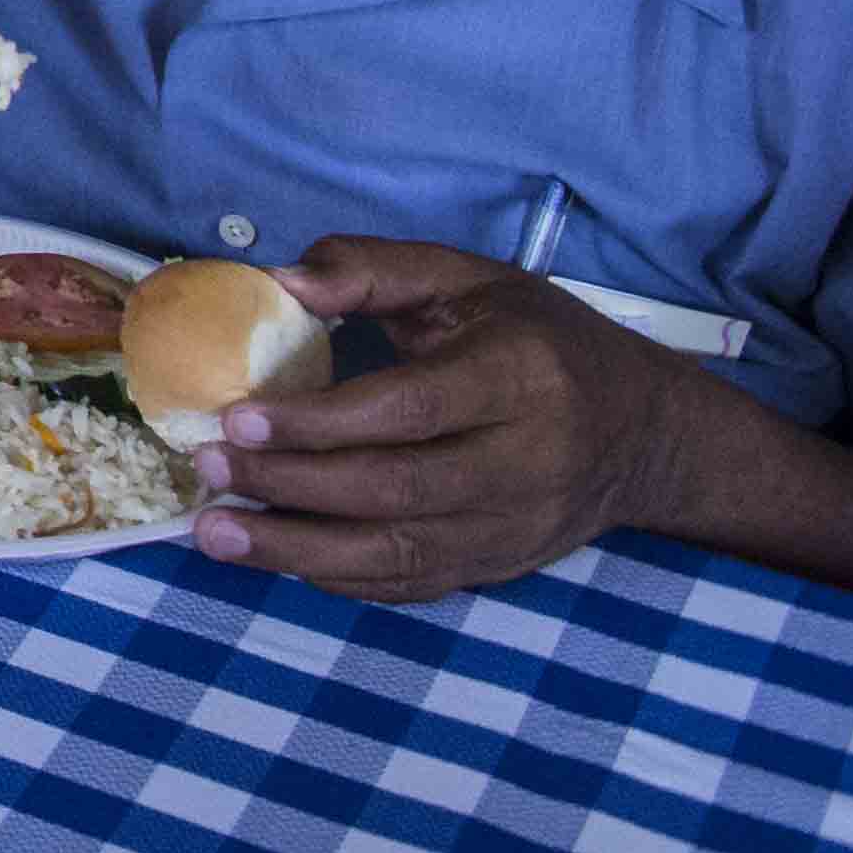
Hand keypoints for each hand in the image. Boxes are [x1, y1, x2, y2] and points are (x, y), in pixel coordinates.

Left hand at [190, 239, 704, 601]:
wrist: (645, 434)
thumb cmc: (541, 339)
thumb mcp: (468, 278)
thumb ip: (372, 269)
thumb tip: (281, 281)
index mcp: (519, 378)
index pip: (410, 410)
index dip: (321, 422)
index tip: (238, 419)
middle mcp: (524, 462)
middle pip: (397, 489)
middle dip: (292, 486)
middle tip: (208, 470)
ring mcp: (514, 527)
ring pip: (400, 552)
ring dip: (299, 549)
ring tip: (216, 535)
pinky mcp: (501, 565)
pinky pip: (414, 583)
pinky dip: (342, 576)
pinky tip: (280, 558)